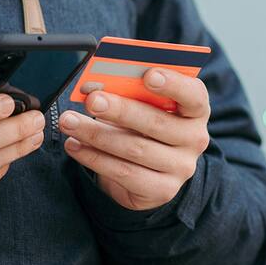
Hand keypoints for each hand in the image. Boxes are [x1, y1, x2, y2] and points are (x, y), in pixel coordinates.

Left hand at [59, 68, 209, 210]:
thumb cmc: (142, 127)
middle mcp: (195, 139)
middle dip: (120, 110)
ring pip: (135, 149)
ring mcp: (180, 168)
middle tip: (92, 100)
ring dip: (96, 134)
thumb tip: (93, 85)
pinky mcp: (161, 190)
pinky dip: (94, 158)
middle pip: (157, 123)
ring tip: (69, 122)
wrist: (148, 173)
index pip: (193, 95)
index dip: (173, 84)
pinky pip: (123, 173)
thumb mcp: (142, 107)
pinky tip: (74, 146)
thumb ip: (128, 93)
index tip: (148, 75)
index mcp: (196, 110)